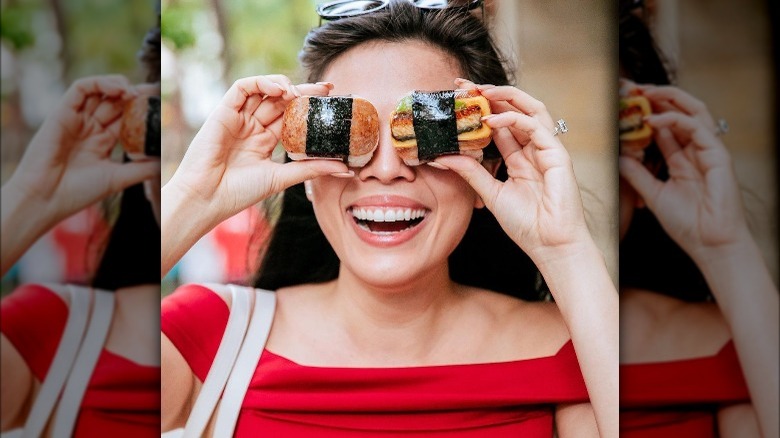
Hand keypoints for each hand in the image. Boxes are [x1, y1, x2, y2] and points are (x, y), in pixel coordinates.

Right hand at [4, 75, 159, 228]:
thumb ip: (142, 168)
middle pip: (115, 102)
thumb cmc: (79, 192)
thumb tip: (166, 160)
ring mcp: (76, 119)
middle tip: (153, 90)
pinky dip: (99, 83)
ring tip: (134, 91)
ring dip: (119, 85)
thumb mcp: (118, 178)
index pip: (125, 118)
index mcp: (102, 141)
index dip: (142, 109)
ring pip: (99, 91)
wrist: (48, 198)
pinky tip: (118, 89)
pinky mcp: (62, 113)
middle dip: (135, 94)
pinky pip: (80, 88)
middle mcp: (89, 128)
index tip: (161, 103)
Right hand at [165, 75, 348, 229]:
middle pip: (281, 101)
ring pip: (263, 90)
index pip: (292, 117)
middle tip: (327, 89)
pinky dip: (262, 83)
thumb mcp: (282, 177)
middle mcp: (252, 126)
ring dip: (284, 85)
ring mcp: (238, 118)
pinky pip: (243, 87)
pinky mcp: (224, 111)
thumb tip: (346, 168)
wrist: (208, 198)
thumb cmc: (239, 192)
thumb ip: (312, 168)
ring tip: (301, 92)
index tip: (333, 100)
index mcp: (265, 141)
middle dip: (304, 92)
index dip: (310, 106)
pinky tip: (280, 90)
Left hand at [434, 79, 591, 262]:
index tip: (457, 97)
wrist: (550, 245)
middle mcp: (534, 148)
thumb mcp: (491, 193)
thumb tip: (442, 157)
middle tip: (463, 86)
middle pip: (514, 109)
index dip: (480, 108)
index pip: (499, 123)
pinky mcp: (558, 155)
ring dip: (505, 96)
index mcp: (519, 156)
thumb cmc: (527, 224)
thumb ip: (471, 173)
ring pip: (531, 109)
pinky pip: (536, 128)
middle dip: (490, 94)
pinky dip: (514, 120)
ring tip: (480, 91)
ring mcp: (548, 149)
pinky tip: (492, 121)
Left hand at [618, 84, 748, 261]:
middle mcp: (695, 151)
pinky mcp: (718, 155)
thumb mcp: (653, 194)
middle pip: (679, 112)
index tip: (624, 103)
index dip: (645, 112)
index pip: (664, 127)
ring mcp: (708, 151)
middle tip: (633, 88)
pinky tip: (654, 119)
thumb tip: (619, 156)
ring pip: (692, 111)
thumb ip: (637, 174)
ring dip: (668, 98)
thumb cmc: (688, 224)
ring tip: (644, 92)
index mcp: (681, 159)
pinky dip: (675, 119)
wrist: (709, 244)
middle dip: (657, 96)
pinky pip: (696, 127)